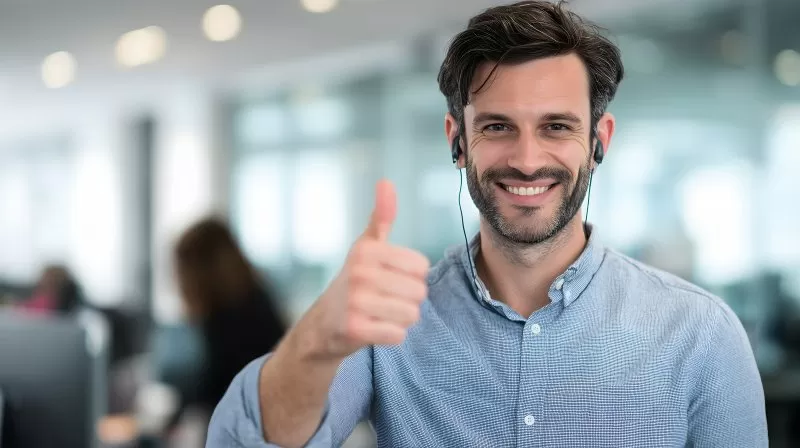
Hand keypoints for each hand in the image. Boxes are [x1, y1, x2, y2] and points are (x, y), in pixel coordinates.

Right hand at [309, 179, 429, 359]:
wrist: (322, 324)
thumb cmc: (354, 281)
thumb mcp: (365, 247)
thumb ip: (381, 217)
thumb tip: (386, 182)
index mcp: (367, 250)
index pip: (422, 267)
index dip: (412, 277)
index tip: (390, 279)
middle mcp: (359, 272)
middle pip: (419, 292)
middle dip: (408, 300)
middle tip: (384, 300)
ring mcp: (355, 302)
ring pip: (412, 314)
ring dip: (401, 319)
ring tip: (380, 314)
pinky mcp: (354, 329)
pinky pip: (398, 334)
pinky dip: (391, 335)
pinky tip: (374, 329)